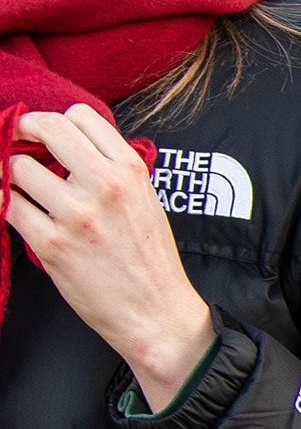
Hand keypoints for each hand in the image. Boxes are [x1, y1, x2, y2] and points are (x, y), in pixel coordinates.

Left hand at [9, 105, 212, 405]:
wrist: (156, 312)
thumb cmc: (149, 260)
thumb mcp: (146, 202)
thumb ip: (113, 170)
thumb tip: (69, 147)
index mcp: (130, 171)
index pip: (80, 116)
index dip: (55, 121)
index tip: (45, 136)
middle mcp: (103, 186)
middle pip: (47, 128)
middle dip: (22, 131)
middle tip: (17, 144)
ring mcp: (75, 214)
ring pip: (18, 168)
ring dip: (13, 176)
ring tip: (25, 192)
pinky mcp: (51, 243)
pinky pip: (9, 206)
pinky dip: (7, 205)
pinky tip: (19, 212)